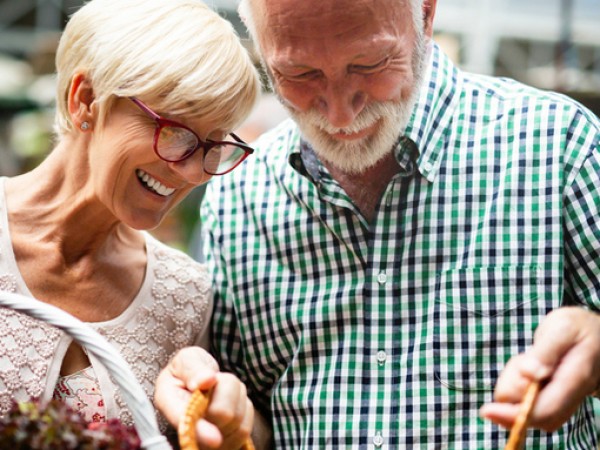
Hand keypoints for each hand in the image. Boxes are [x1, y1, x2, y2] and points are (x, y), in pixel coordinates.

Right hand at [154, 346, 253, 448]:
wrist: (200, 380)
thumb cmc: (190, 368)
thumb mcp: (187, 358)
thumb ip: (193, 368)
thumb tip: (207, 380)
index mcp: (168, 401)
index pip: (185, 420)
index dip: (201, 431)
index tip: (215, 439)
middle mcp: (184, 427)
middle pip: (223, 414)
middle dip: (227, 392)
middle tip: (215, 382)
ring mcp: (204, 441)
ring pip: (237, 420)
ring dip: (236, 399)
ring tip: (221, 392)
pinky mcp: (223, 443)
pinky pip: (245, 428)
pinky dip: (243, 411)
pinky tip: (230, 404)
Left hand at [480, 307, 599, 431]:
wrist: (596, 332)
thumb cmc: (578, 327)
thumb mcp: (562, 327)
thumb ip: (545, 351)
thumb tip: (530, 374)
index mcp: (575, 380)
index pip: (545, 410)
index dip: (514, 415)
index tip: (487, 410)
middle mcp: (570, 397)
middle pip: (530, 414)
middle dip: (511, 392)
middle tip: (521, 359)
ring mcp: (562, 401)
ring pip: (525, 408)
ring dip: (514, 385)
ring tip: (528, 358)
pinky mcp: (553, 398)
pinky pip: (527, 402)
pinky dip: (517, 385)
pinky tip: (527, 366)